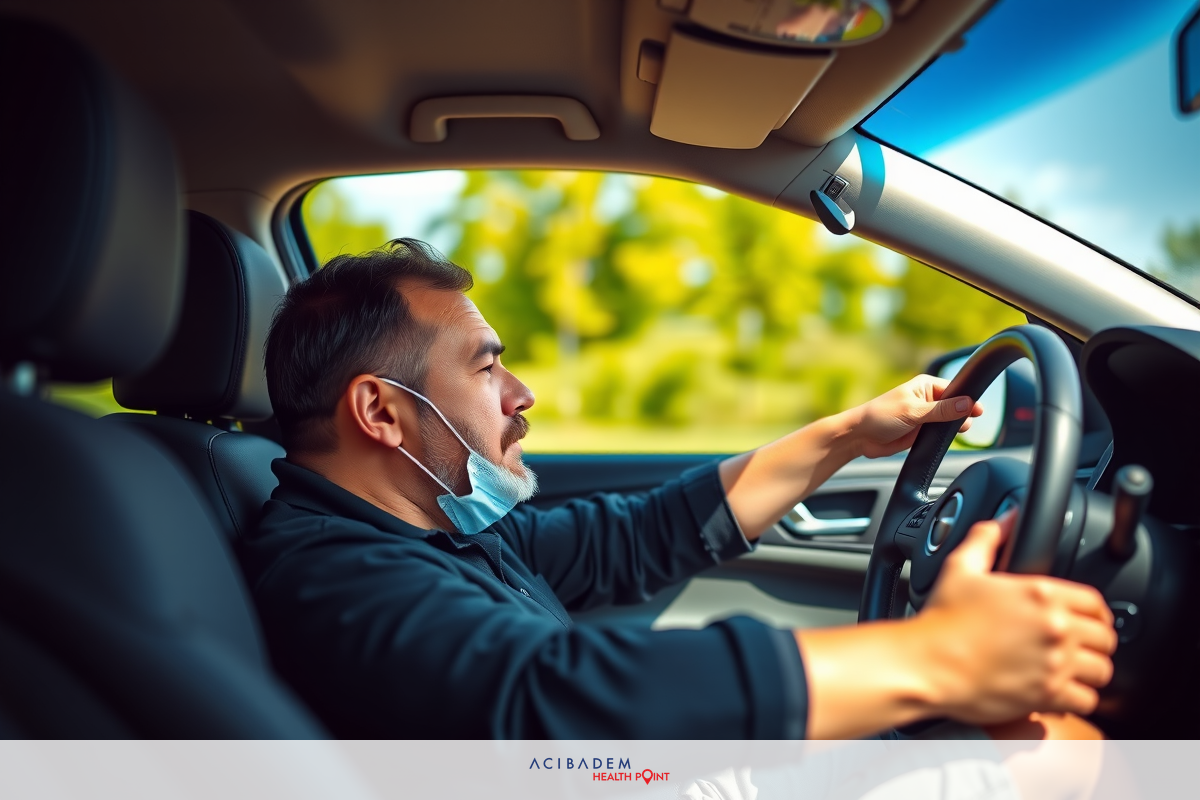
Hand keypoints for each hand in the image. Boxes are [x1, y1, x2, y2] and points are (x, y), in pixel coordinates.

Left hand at [850, 374, 982, 458]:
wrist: (860, 437)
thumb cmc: (879, 416)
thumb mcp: (912, 411)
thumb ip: (941, 410)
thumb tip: (967, 404)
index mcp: (925, 386)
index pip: (954, 389)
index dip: (967, 399)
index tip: (979, 409)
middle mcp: (927, 399)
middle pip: (955, 406)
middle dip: (963, 414)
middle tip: (966, 423)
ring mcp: (925, 416)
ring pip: (950, 421)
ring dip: (955, 426)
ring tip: (958, 431)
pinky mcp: (922, 432)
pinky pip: (941, 434)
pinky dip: (946, 437)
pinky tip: (949, 440)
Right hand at [916, 512, 1117, 724]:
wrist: (927, 663)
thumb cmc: (941, 619)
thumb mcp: (961, 567)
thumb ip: (987, 538)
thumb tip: (1006, 518)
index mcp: (1041, 593)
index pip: (1096, 602)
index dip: (1096, 612)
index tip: (1090, 620)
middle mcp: (1055, 628)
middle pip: (1105, 638)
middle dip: (1095, 642)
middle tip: (1081, 646)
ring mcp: (1054, 664)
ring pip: (1101, 671)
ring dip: (1090, 671)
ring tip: (1075, 672)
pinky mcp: (1047, 695)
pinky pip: (1085, 701)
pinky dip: (1078, 699)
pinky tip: (1064, 694)